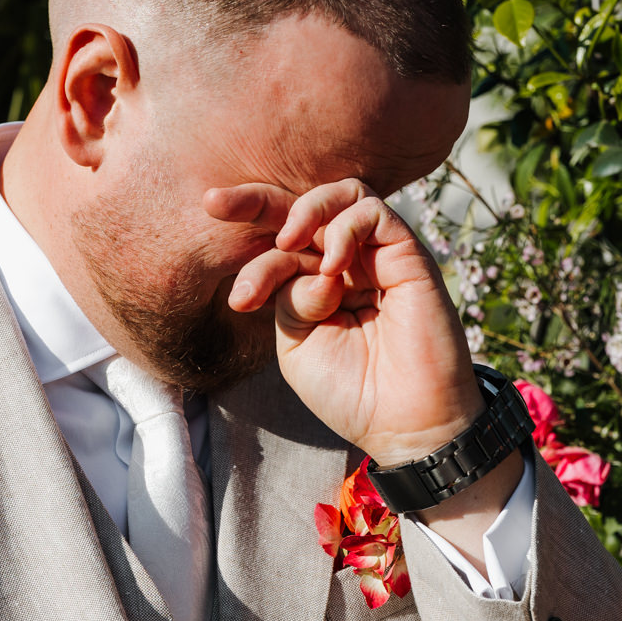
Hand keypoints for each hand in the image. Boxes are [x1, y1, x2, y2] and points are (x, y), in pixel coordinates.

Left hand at [207, 179, 482, 463]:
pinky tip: (333, 269)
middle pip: (303, 208)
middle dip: (254, 199)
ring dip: (306, 211)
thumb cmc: (353, 392)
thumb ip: (287, 296)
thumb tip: (302, 259)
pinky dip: (344, 229)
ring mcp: (378, 257)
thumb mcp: (297, 344)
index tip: (240, 301)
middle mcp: (347, 263)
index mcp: (317, 285)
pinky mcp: (408, 256)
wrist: (404, 424)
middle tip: (213, 203)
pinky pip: (373, 212)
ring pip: (343, 196)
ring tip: (288, 241)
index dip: (249, 257)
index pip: (279, 247)